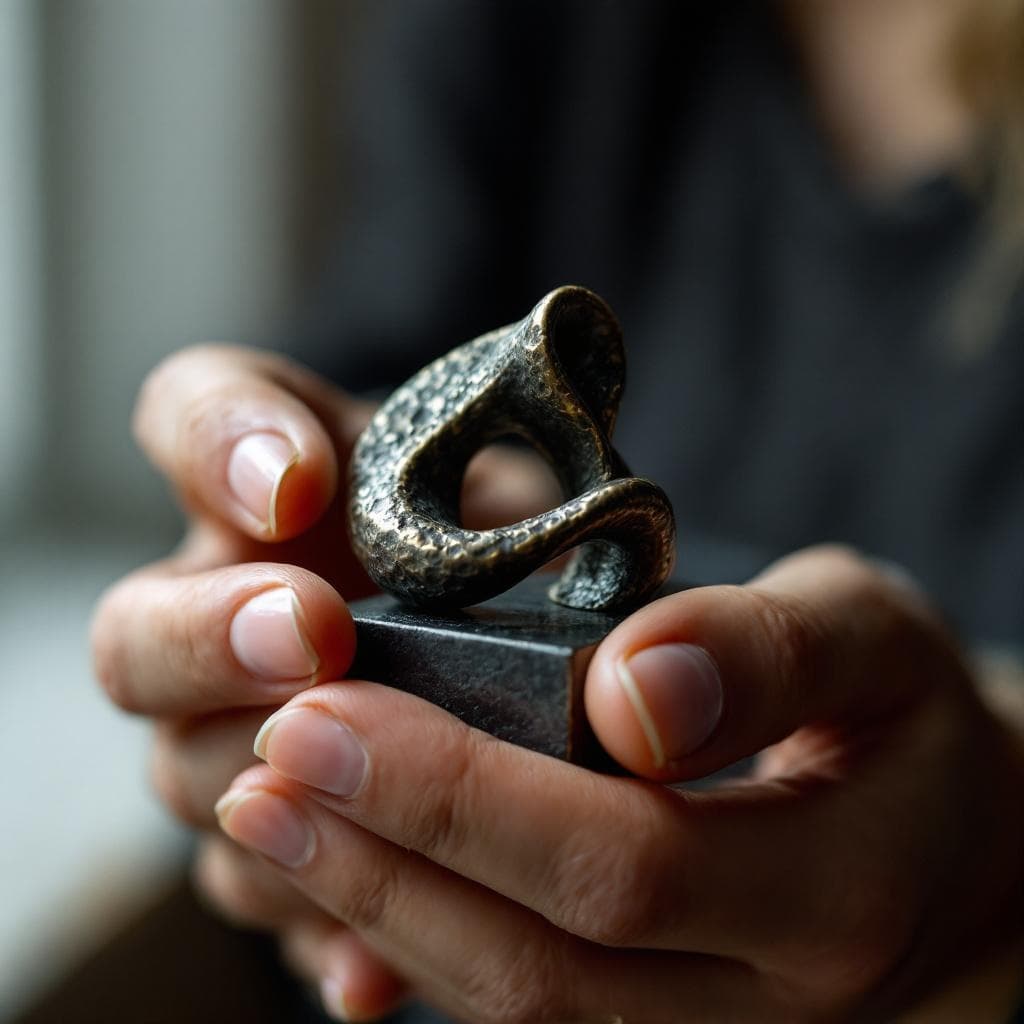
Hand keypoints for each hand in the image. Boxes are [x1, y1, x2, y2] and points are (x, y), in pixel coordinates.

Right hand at [91, 344, 557, 1018]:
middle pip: (139, 632)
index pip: (195, 412)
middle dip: (210, 637)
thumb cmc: (520, 553)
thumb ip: (558, 538)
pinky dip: (316, 926)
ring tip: (352, 804)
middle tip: (313, 635)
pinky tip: (373, 966)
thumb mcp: (542, 511)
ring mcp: (236, 733)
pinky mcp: (285, 838)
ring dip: (260, 792)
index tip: (294, 481)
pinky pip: (262, 891)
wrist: (511, 634)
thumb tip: (609, 652)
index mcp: (282, 486)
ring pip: (187, 777)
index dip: (219, 440)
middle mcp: (229, 612)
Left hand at [213, 546, 1023, 1021]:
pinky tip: (344, 865)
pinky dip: (417, 942)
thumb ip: (765, 652)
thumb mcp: (870, 638)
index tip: (329, 710)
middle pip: (539, 962)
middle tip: (260, 765)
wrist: (954, 837)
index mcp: (836, 894)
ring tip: (265, 813)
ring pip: (513, 1007)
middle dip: (382, 859)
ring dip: (374, 909)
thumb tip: (629, 692)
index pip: (619, 864)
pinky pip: (522, 1009)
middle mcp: (765, 1002)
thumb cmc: (904, 715)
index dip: (459, 794)